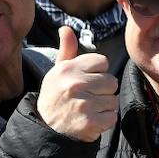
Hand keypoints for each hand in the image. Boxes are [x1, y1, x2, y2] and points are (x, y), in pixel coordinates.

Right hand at [36, 25, 117, 141]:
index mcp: (68, 69)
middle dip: (102, 90)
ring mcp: (83, 104)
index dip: (97, 72)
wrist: (45, 129)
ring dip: (104, 106)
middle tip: (87, 97)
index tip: (84, 81)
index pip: (102, 62)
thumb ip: (67, 50)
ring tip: (87, 109)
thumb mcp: (57, 72)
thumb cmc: (55, 96)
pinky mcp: (90, 122)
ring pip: (113, 99)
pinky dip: (104, 121)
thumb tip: (66, 28)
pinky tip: (90, 120)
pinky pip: (112, 116)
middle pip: (111, 81)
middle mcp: (75, 84)